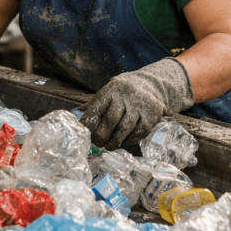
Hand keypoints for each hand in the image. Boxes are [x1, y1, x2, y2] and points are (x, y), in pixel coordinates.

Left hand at [78, 58, 193, 148]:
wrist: (151, 84)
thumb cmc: (124, 91)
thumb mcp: (110, 91)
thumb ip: (96, 103)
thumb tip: (77, 113)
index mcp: (112, 88)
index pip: (97, 107)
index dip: (89, 122)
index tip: (85, 133)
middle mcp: (127, 94)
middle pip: (111, 120)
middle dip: (102, 135)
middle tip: (98, 143)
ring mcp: (141, 104)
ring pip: (125, 128)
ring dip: (115, 141)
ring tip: (109, 146)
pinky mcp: (153, 113)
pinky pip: (139, 132)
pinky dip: (130, 140)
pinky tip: (124, 142)